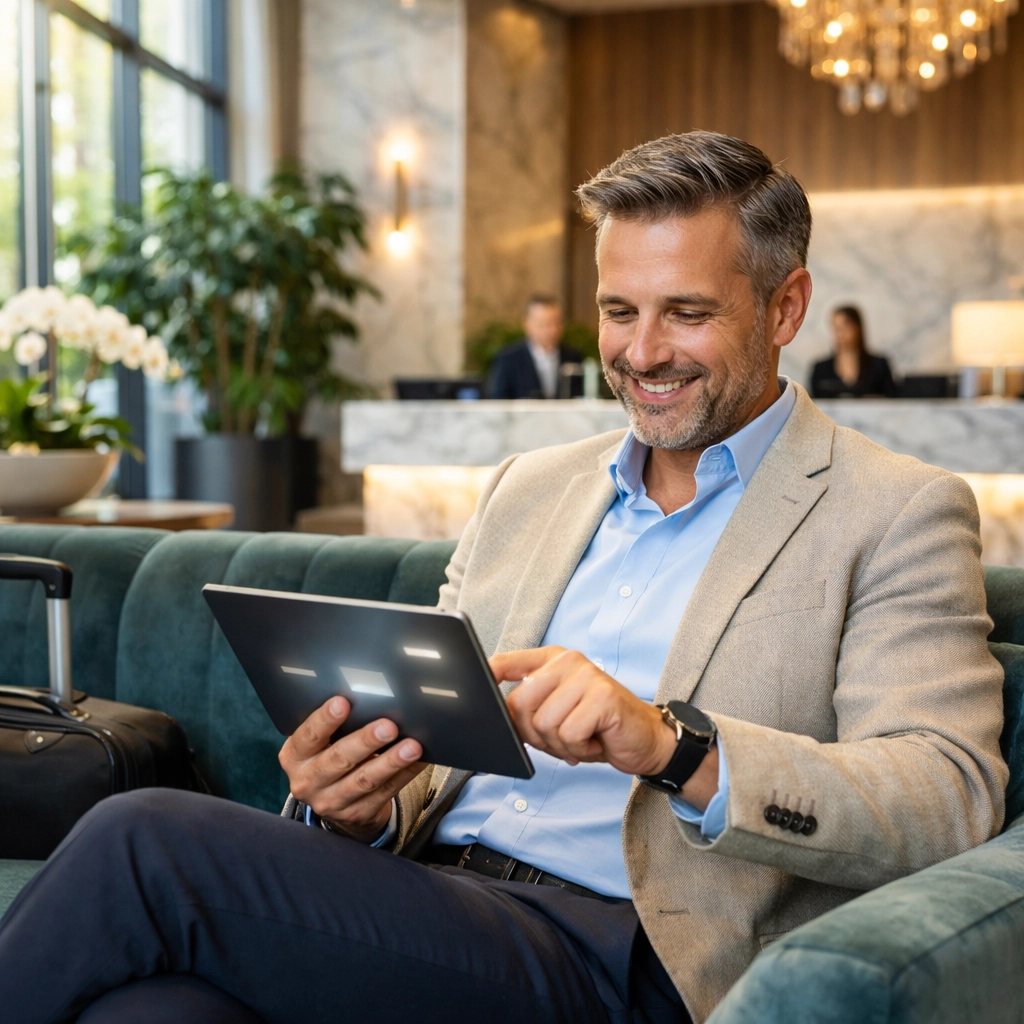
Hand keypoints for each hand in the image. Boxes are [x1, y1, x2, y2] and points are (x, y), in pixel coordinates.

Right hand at [278, 696, 425, 841]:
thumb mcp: (318, 742)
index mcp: (294, 756)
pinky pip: (385, 792)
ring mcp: (331, 802)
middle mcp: (307, 782)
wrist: (331, 798)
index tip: (343, 702)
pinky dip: (404, 775)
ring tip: (411, 747)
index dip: (324, 720)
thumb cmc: (326, 754)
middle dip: (365, 741)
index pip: (308, 736)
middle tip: (388, 726)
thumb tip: (369, 696)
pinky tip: (418, 761)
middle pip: (338, 760)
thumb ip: (333, 725)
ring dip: (391, 762)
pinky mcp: (356, 814)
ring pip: (364, 781)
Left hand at [493, 647, 718, 810]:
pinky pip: (568, 734)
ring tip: (581, 739)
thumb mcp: (558, 714)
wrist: (645, 740)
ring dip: (560, 746)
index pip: (507, 661)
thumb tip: (495, 717)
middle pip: (520, 705)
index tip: (473, 691)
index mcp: (553, 660)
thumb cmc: (597, 729)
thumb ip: (531, 707)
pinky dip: (578, 750)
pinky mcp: (602, 696)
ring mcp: (586, 676)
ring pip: (544, 724)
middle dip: (535, 735)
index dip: (486, 676)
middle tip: (561, 739)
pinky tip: (594, 742)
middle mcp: (568, 661)